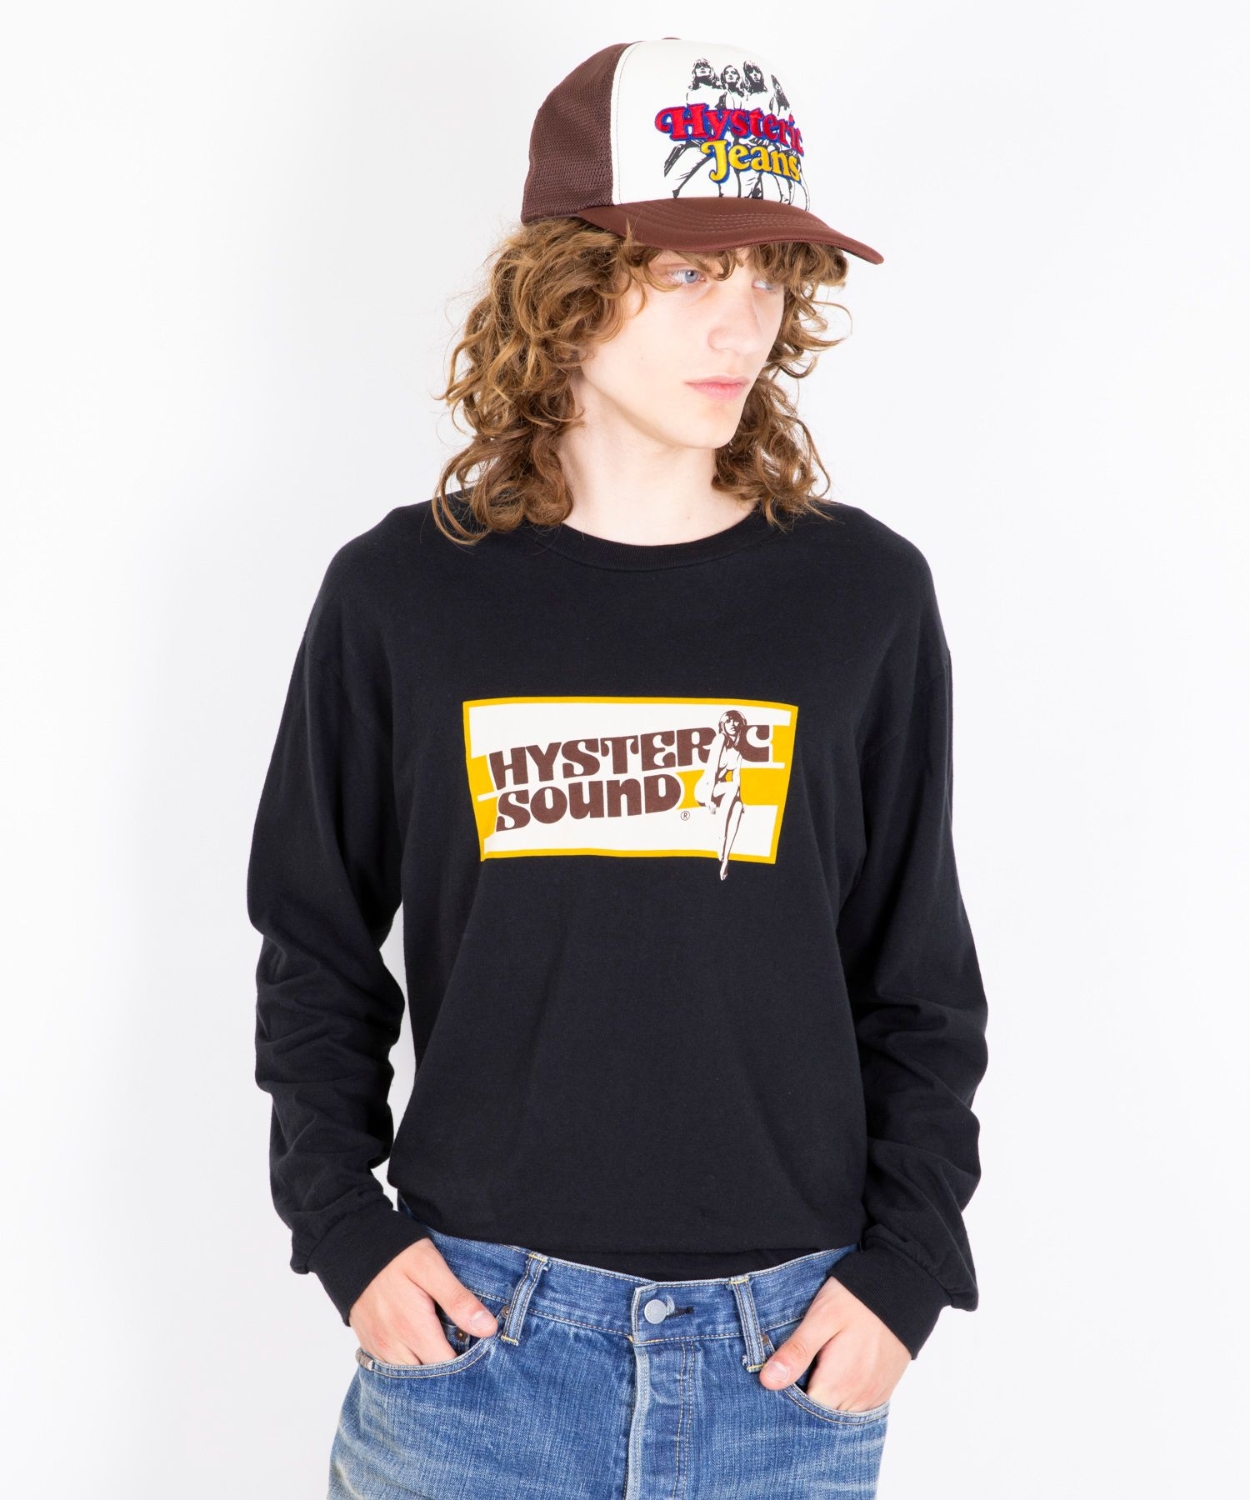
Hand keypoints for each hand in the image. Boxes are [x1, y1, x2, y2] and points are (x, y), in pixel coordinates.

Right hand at [348, 1236, 498, 1365]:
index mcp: (412, 1329)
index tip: (481, 1350)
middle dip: (448, 1370)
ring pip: (408, 1377)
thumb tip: (488, 1329)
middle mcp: (392, 1347)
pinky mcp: (369, 1345)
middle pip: (427, 1379)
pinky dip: (409, 1365)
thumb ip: (458, 1300)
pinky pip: (391, 1370)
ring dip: (427, 1369)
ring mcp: (378, 1348)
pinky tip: (421, 1347)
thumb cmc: (396, 1254)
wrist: (352, 1246)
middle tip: (465, 1348)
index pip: (447, 1368)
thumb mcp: (431, 1267)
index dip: (467, 1364)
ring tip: (444, 1346)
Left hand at [758, 1276, 909, 1411]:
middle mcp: (857, 1398)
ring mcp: (872, 1396)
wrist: (903, 1286)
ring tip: (811, 1371)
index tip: (775, 1381)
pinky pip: (857, 1407)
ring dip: (823, 1400)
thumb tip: (768, 1382)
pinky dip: (841, 1399)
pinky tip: (832, 1375)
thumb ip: (797, 1351)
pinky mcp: (882, 1389)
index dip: (785, 1401)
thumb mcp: (821, 1318)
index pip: (803, 1414)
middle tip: (790, 1373)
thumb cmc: (857, 1298)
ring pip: (839, 1414)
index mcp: (837, 1384)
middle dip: (803, 1402)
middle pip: (821, 1417)